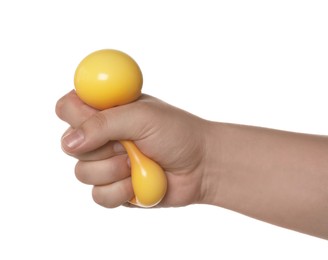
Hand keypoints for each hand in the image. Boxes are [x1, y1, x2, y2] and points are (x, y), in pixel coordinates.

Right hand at [56, 91, 208, 207]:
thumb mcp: (142, 117)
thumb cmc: (178, 133)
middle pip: (69, 144)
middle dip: (101, 147)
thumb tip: (70, 141)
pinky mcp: (114, 189)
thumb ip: (103, 123)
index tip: (95, 122)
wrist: (202, 166)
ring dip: (113, 170)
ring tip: (139, 162)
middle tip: (128, 144)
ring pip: (82, 173)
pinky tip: (138, 183)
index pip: (69, 108)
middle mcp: (102, 137)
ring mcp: (106, 164)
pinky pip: (98, 196)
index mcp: (107, 111)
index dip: (75, 115)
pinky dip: (120, 191)